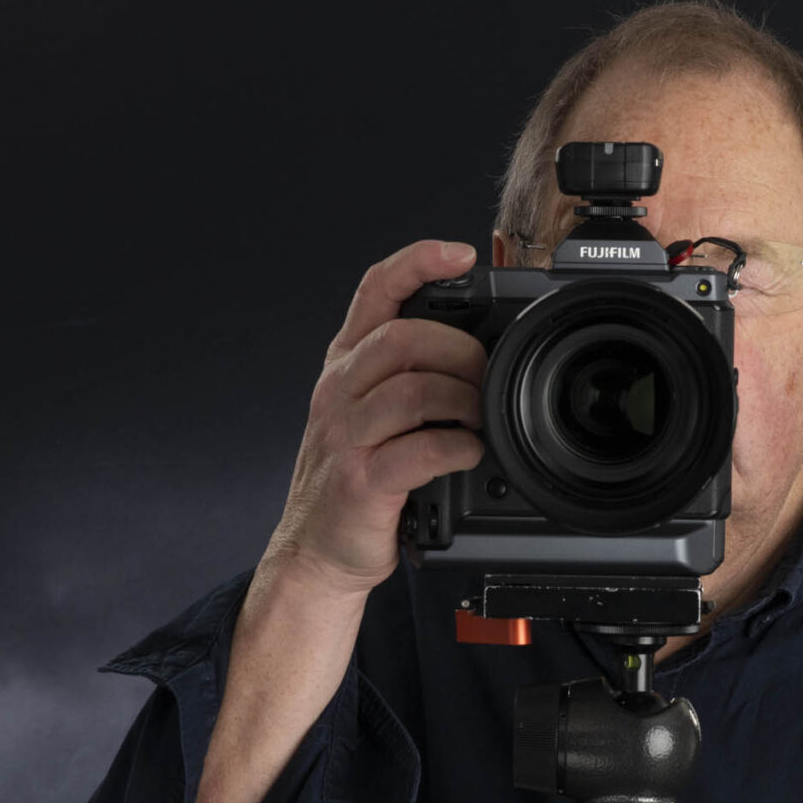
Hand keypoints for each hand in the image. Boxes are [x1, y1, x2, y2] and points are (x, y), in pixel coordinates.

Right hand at [262, 238, 487, 596]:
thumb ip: (408, 373)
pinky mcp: (361, 481)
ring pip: (412, 390)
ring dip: (462, 399)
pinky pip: (418, 450)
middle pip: (403, 337)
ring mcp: (346, 435)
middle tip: (485, 376)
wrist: (316, 549)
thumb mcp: (368, 411)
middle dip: (460, 350)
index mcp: (345, 364)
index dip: (417, 262)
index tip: (460, 254)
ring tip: (480, 417)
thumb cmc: (354, 477)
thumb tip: (480, 345)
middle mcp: (340, 390)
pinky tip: (467, 452)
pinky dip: (455, 447)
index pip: (375, 290)